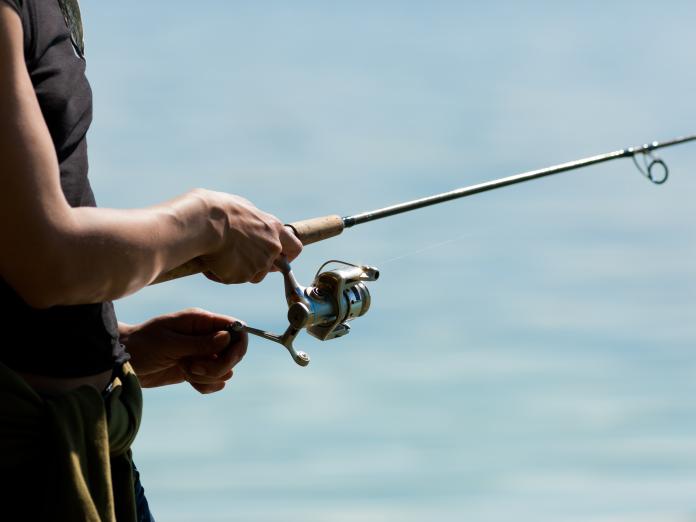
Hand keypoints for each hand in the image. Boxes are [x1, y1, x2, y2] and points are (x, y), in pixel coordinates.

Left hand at [121, 308, 247, 393]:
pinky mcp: (195, 370)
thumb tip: (228, 337)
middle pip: (234, 352)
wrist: (122, 361)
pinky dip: (205, 386)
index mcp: (200, 321)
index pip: (235, 328)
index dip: (237, 344)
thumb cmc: (142, 345)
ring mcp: (201, 354)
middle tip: (195, 369)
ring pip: (224, 370)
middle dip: (220, 365)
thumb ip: (200, 343)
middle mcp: (205, 336)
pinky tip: (188, 381)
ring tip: (186, 371)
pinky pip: (214, 382)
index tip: (226, 359)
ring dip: (209, 376)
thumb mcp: (170, 344)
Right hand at [198, 190, 302, 283]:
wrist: (204, 223)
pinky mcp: (243, 276)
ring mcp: (259, 264)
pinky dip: (222, 273)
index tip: (279, 258)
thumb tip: (251, 227)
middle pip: (270, 266)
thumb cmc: (219, 210)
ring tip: (220, 255)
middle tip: (238, 258)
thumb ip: (254, 223)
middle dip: (257, 265)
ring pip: (252, 275)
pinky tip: (211, 260)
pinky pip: (232, 278)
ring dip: (239, 270)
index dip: (287, 255)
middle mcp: (272, 247)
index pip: (294, 247)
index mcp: (273, 228)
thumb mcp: (243, 209)